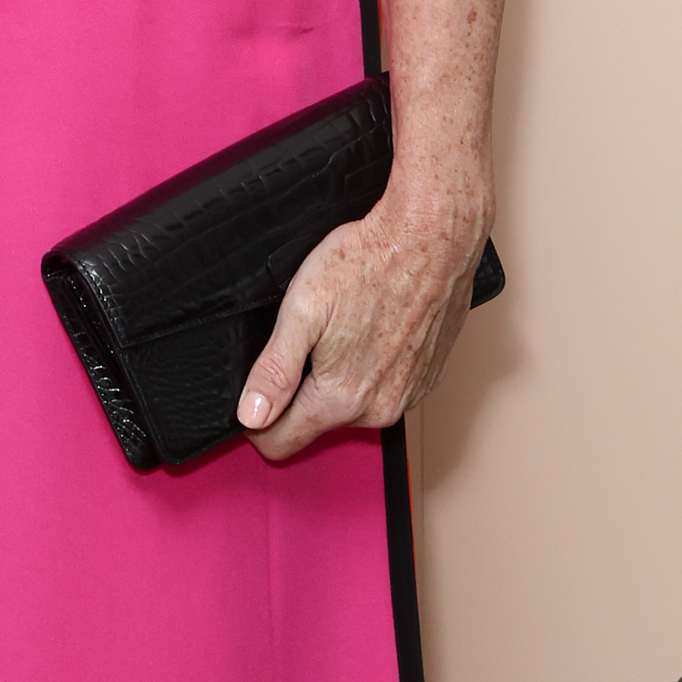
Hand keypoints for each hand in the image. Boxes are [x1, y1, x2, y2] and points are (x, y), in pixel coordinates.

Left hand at [237, 165, 491, 461]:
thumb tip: (250, 415)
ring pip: (351, 405)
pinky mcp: (426, 378)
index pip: (281, 442)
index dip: (256, 420)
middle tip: (305, 336)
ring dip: (338, 375)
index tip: (253, 393)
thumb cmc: (368, 264)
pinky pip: (384, 387)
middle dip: (300, 390)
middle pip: (316, 421)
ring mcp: (407, 396)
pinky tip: (370, 327)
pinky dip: (371, 365)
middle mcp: (378, 409)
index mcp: (340, 398)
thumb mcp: (301, 311)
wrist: (430, 239)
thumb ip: (274, 370)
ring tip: (341, 325)